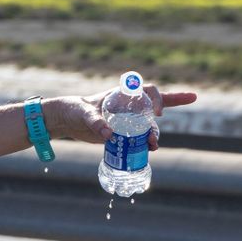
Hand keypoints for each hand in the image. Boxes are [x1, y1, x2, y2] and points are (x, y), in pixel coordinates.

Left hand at [48, 83, 198, 146]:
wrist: (67, 120)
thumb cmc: (75, 110)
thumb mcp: (84, 114)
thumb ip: (95, 122)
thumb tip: (109, 135)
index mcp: (122, 95)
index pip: (147, 90)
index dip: (158, 98)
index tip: (158, 112)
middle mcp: (129, 106)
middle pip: (154, 106)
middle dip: (169, 108)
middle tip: (174, 116)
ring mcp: (127, 119)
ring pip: (148, 124)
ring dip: (154, 134)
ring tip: (152, 145)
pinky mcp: (123, 132)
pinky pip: (140, 136)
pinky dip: (146, 143)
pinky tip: (149, 149)